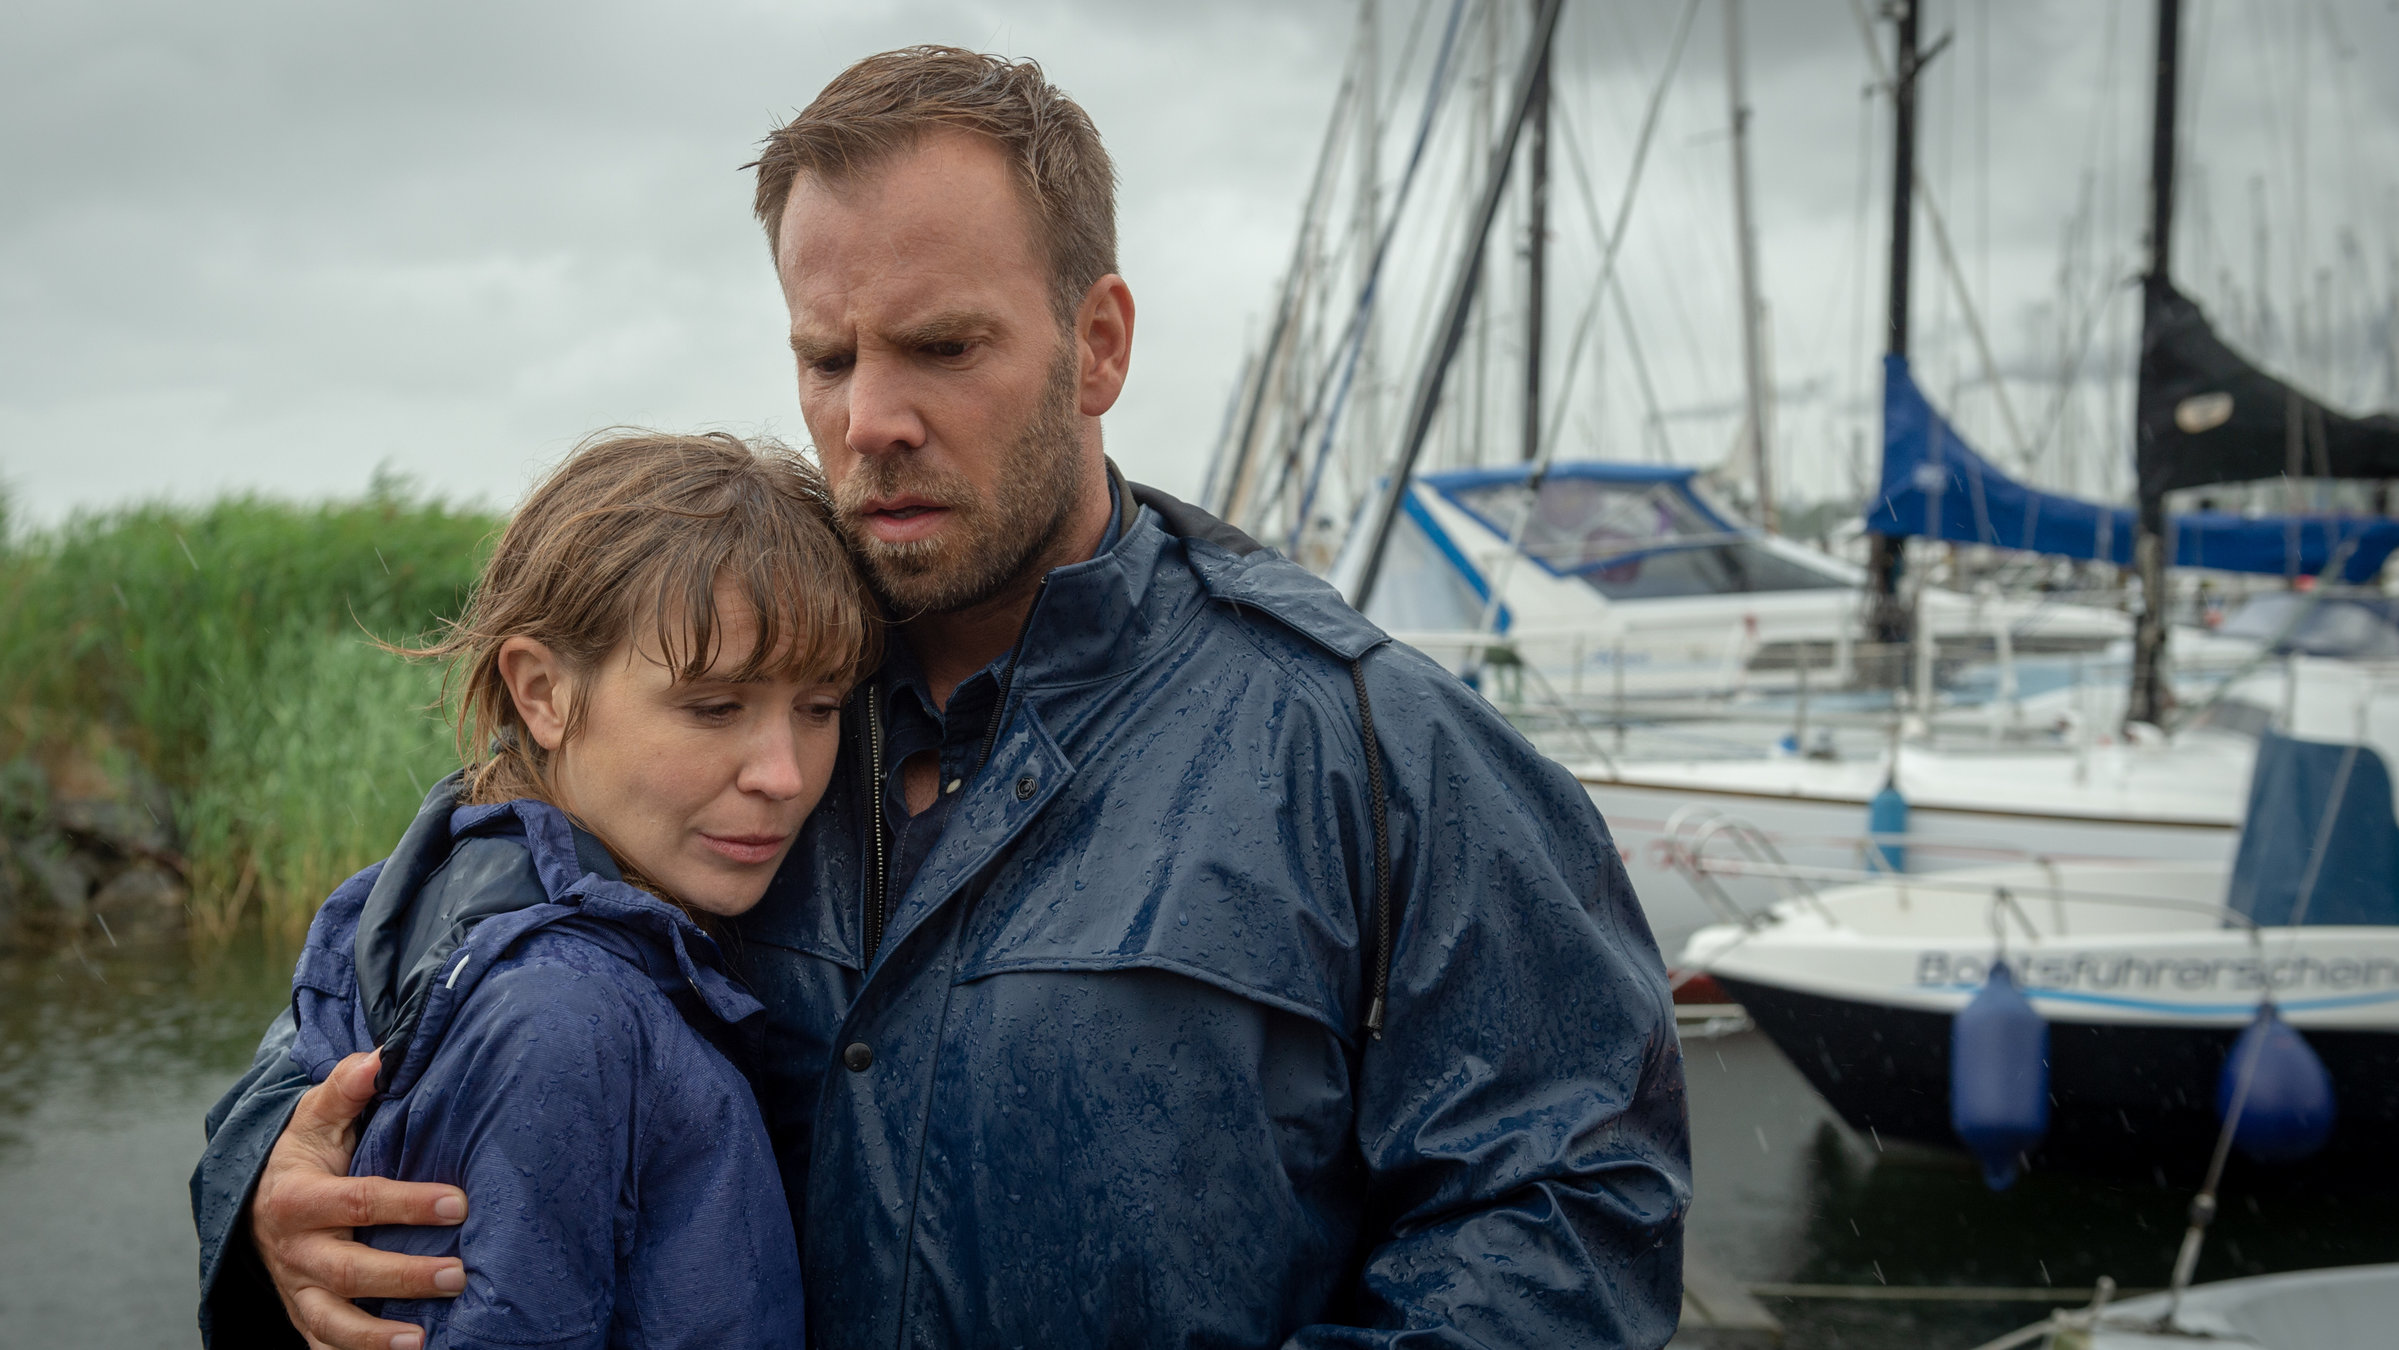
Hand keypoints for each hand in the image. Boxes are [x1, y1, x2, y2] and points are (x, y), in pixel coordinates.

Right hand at [250, 1050, 469, 1349]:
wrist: (255, 1197)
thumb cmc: (303, 1151)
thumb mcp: (315, 1116)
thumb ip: (346, 1087)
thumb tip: (382, 1057)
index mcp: (298, 1198)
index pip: (359, 1201)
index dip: (409, 1204)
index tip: (459, 1204)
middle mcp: (293, 1250)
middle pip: (350, 1270)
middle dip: (404, 1276)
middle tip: (459, 1274)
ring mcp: (297, 1289)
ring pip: (333, 1321)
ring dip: (377, 1337)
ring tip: (424, 1340)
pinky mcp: (302, 1315)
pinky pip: (323, 1346)